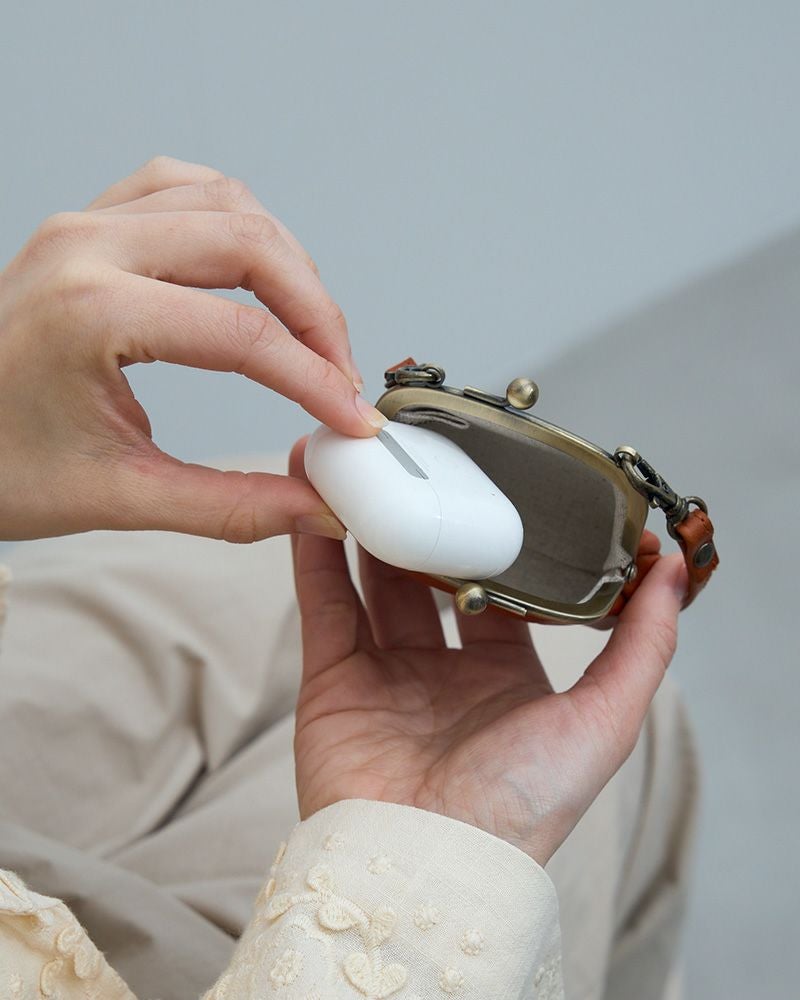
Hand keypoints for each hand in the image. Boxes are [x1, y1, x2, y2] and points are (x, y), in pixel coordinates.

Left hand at [0, 156, 384, 541]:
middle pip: (252, 246)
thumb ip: (231, 506)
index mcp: (90, 311)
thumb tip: (315, 507)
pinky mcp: (89, 224)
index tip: (352, 422)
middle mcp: (88, 246)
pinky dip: (237, 224)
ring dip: (286, 262)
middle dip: (318, 315)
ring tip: (310, 329)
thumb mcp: (117, 497)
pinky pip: (183, 189)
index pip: (244, 338)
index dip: (317, 383)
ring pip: (226, 203)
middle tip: (342, 377)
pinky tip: (255, 271)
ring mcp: (85, 224)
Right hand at [289, 437, 687, 865]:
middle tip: (426, 468)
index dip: (500, 542)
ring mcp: (384, 675)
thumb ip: (641, 644)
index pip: (502, 592)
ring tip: (369, 469)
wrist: (426, 863)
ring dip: (371, 527)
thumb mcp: (605, 720)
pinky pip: (323, 605)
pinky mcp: (331, 681)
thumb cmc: (520, 806)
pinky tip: (320, 506)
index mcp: (507, 680)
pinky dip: (316, 556)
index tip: (497, 488)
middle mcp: (444, 674)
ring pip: (374, 583)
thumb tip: (671, 570)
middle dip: (430, 526)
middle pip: (433, 580)